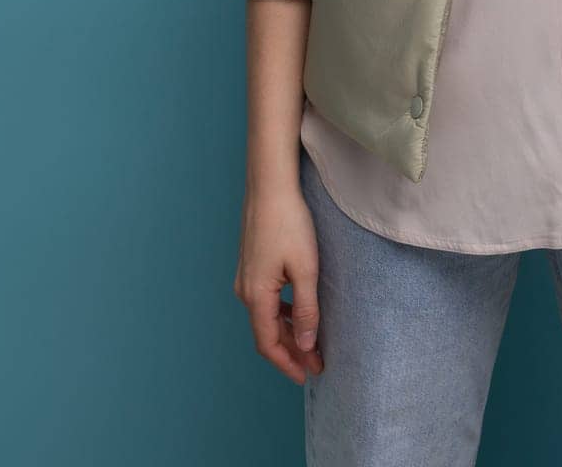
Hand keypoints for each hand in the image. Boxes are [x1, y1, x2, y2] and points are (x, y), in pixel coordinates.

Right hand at [234, 181, 324, 384]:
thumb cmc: (289, 223)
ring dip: (288, 333)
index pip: (268, 344)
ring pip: (266, 317)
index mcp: (256, 296)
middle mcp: (245, 291)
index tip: (308, 375)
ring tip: (311, 343)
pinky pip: (265, 301)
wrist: (270, 186)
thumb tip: (307, 346)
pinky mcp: (251, 265)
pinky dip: (281, 314)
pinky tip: (298, 312)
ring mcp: (245, 278)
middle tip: (317, 363)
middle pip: (267, 333)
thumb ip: (306, 309)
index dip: (288, 364)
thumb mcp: (306, 268)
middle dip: (292, 351)